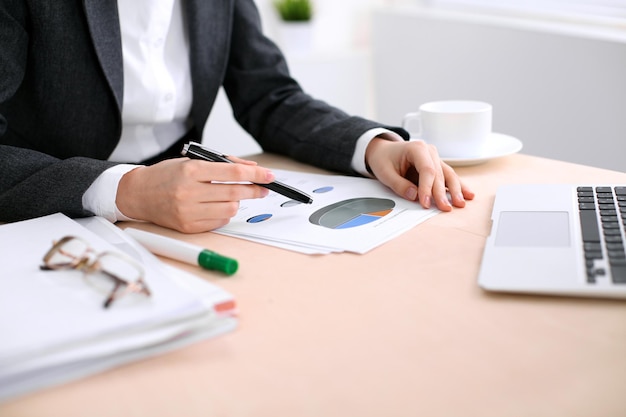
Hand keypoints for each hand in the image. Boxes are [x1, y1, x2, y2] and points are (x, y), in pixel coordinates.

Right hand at [116, 157, 274, 232]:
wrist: (138, 194)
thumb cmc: (167, 175)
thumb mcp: (192, 161)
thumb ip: (223, 164)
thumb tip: (252, 170)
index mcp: (191, 171)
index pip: (233, 172)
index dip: (256, 175)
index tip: (269, 176)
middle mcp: (189, 192)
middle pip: (235, 193)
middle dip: (254, 190)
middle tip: (262, 189)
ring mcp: (188, 211)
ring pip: (230, 209)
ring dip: (236, 202)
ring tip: (229, 196)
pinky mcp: (188, 227)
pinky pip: (219, 222)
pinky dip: (223, 214)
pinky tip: (215, 207)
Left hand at [365, 138, 473, 210]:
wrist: (384, 151)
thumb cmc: (384, 159)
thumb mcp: (385, 173)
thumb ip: (399, 184)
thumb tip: (415, 195)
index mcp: (417, 148)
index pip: (427, 170)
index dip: (428, 188)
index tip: (425, 203)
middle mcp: (429, 152)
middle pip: (439, 174)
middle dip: (442, 193)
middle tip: (445, 208)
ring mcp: (435, 158)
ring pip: (448, 175)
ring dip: (456, 190)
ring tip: (461, 203)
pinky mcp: (437, 167)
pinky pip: (448, 177)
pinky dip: (458, 186)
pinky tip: (468, 195)